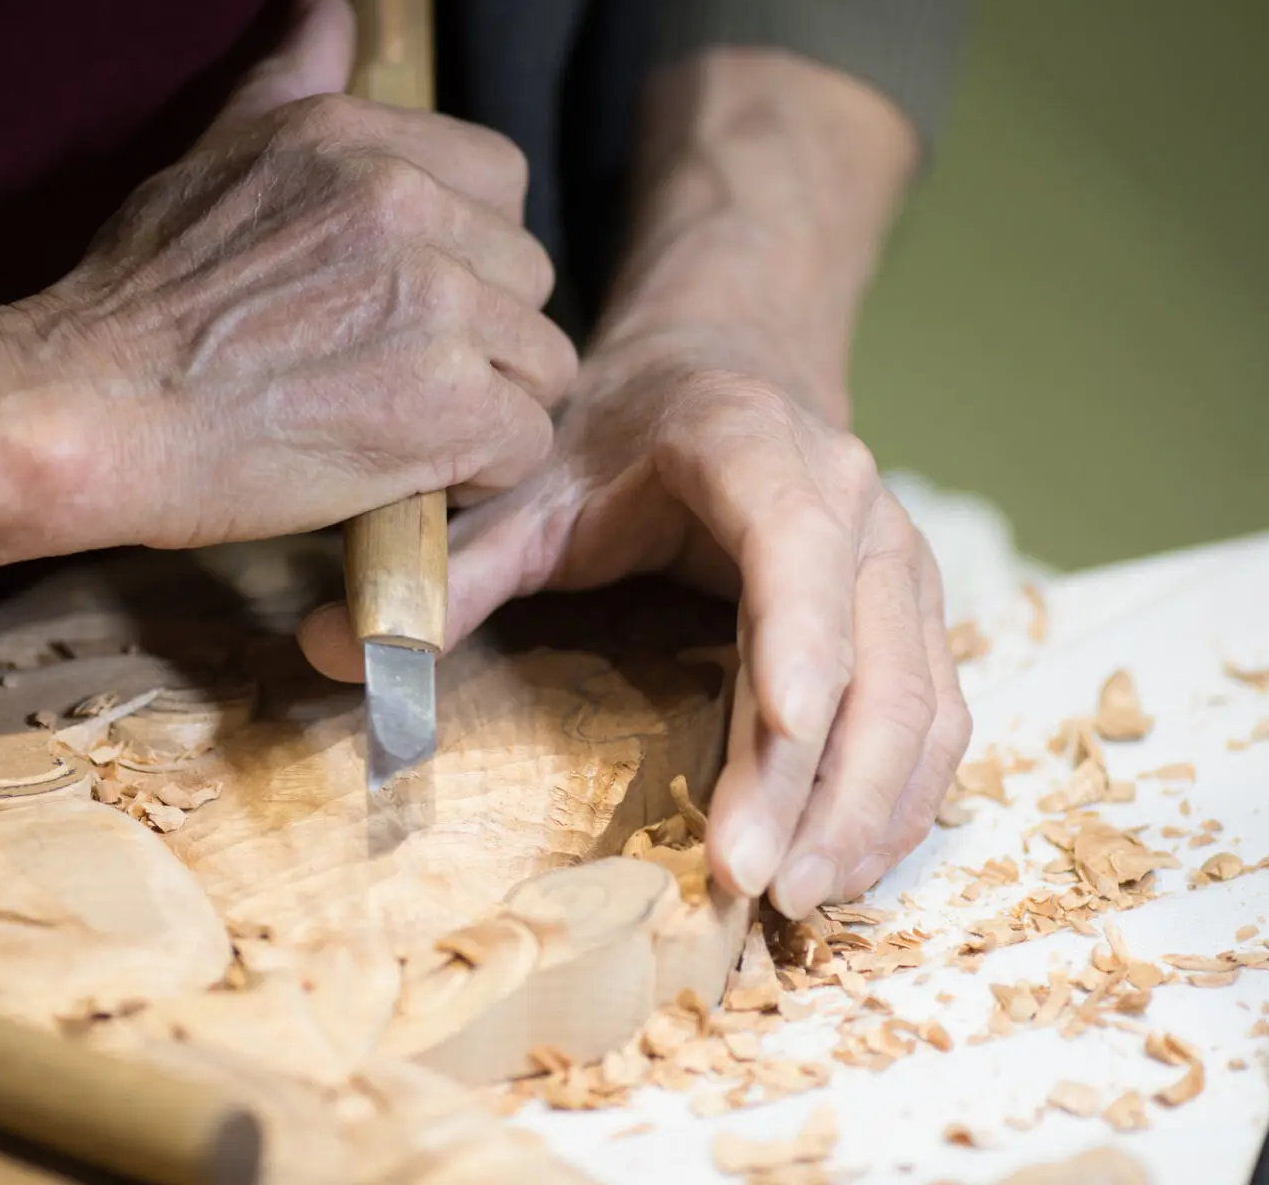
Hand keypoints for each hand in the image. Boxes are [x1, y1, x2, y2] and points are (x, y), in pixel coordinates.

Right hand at [0, 0, 573, 552]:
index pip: (501, 182)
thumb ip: (290, 75)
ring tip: (405, 426)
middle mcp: (409, 207)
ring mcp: (437, 307)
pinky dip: (478, 472)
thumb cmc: (137, 295)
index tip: (411, 298)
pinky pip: (525, 441)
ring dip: (488, 403)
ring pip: (542, 362)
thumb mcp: (213, 150)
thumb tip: (326, 2)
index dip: (469, 251)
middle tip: (397, 374)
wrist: (91, 408)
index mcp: (362, 141)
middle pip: (528, 276)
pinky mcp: (448, 407)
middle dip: (481, 332)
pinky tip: (410, 471)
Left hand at [298, 337, 971, 917]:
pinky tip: (853, 863)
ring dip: (874, 804)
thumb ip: (452, 568)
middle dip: (824, 774)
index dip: (800, 637)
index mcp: (757, 449)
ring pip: (919, 695)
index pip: (796, 545)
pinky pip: (937, 714)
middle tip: (760, 880)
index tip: (783, 731)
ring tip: (808, 898)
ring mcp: (899, 562)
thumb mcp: (533, 487)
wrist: (728, 370)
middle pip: (870, 650)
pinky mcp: (915, 617)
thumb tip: (332, 648)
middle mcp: (855, 505)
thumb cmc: (628, 436)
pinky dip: (907, 795)